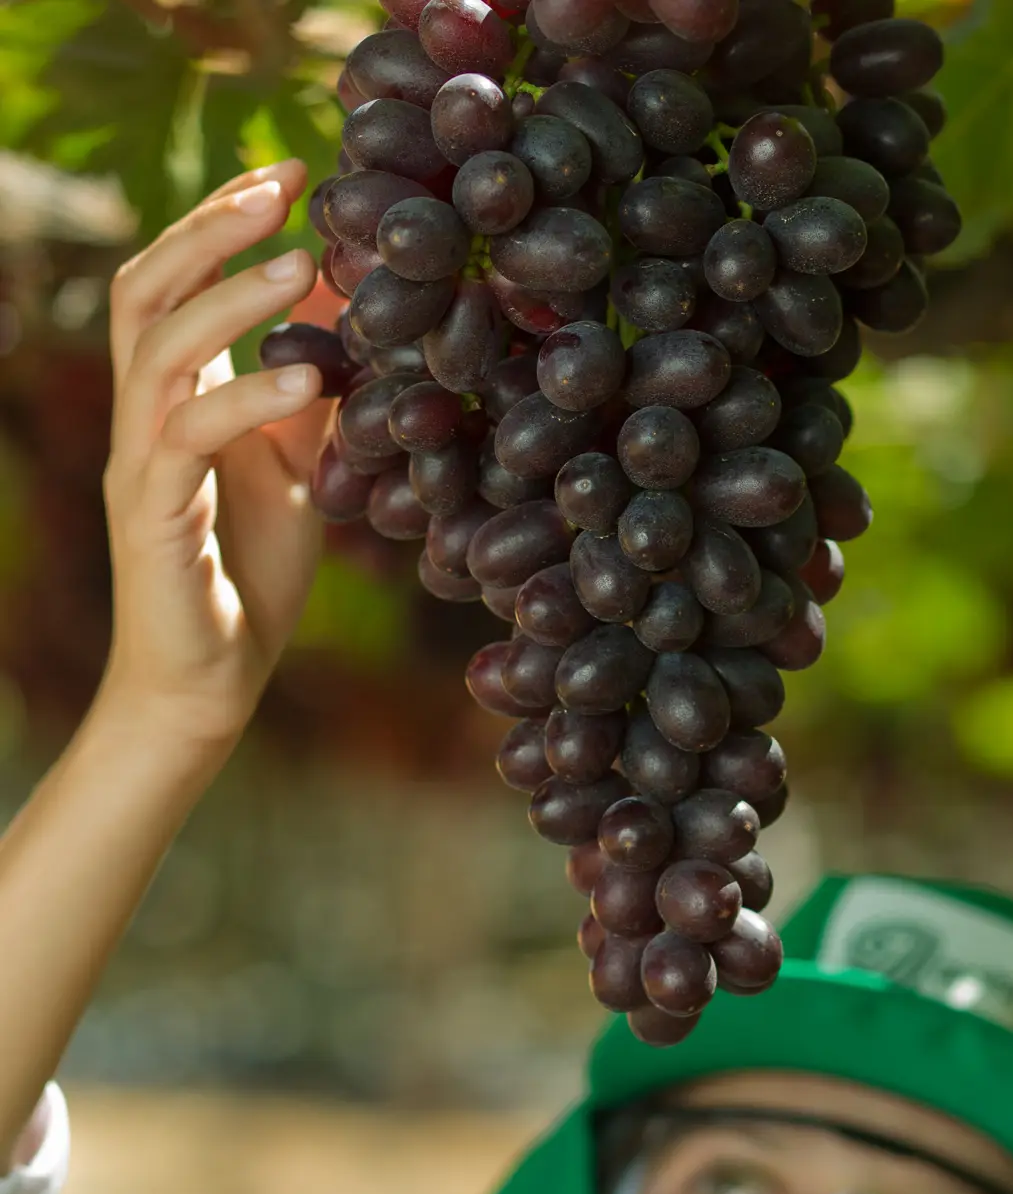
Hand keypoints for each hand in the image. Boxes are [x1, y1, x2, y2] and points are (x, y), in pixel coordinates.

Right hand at [99, 158, 337, 750]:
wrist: (209, 683)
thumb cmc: (248, 578)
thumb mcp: (298, 471)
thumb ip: (309, 398)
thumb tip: (356, 317)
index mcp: (171, 399)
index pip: (175, 283)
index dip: (221, 221)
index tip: (291, 173)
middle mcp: (142, 418)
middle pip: (144, 288)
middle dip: (210, 226)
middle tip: (283, 185)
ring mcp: (138, 463)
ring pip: (157, 348)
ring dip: (230, 296)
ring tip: (302, 263)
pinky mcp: (151, 514)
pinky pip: (186, 436)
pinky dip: (246, 396)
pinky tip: (307, 378)